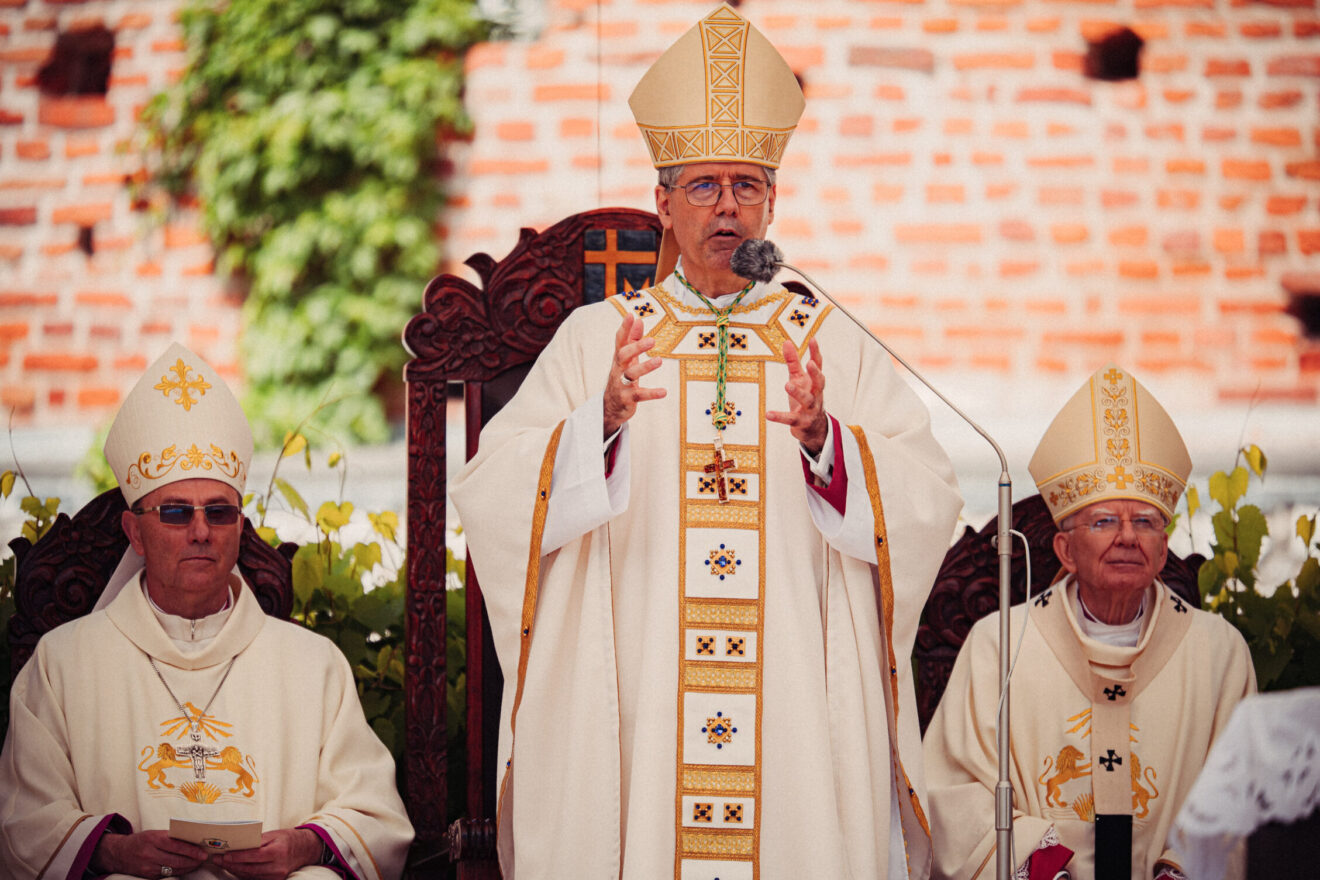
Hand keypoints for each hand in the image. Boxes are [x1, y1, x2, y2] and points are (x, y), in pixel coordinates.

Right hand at [90, 830, 208, 877]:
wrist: (118, 853)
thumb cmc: (141, 840)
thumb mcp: (154, 833)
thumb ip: (171, 837)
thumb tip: (192, 840)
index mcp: (153, 839)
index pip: (177, 846)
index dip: (192, 850)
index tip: (203, 853)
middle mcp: (150, 853)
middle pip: (177, 860)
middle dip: (193, 860)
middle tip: (203, 859)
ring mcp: (148, 866)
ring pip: (173, 869)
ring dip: (188, 867)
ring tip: (197, 863)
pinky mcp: (147, 876)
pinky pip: (166, 875)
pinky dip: (178, 872)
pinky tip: (185, 868)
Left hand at [211, 827, 322, 878]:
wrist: (304, 849)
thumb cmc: (287, 839)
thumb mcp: (273, 834)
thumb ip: (256, 840)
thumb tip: (237, 844)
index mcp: (278, 851)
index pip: (254, 856)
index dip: (238, 856)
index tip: (224, 855)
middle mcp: (277, 866)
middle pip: (249, 868)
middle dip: (231, 864)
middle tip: (217, 859)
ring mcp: (276, 876)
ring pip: (250, 875)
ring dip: (234, 870)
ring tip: (223, 863)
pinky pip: (255, 878)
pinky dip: (243, 874)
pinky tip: (234, 868)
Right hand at [603, 313, 665, 437]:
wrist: (610, 408)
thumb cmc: (622, 378)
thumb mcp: (627, 359)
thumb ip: (632, 339)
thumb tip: (638, 319)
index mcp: (619, 358)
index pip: (620, 341)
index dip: (624, 328)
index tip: (631, 315)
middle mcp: (618, 370)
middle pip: (623, 356)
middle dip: (636, 347)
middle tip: (652, 340)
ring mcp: (622, 384)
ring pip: (631, 374)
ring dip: (645, 367)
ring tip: (659, 360)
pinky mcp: (628, 399)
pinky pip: (639, 395)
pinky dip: (651, 394)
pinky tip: (664, 392)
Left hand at [767, 338, 827, 454]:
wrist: (814, 429)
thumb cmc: (806, 399)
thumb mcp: (798, 380)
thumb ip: (793, 362)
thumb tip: (786, 342)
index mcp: (814, 383)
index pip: (818, 366)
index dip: (816, 353)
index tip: (813, 340)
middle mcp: (815, 395)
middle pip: (819, 383)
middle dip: (815, 373)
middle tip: (809, 364)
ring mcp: (810, 409)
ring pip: (807, 400)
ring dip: (798, 393)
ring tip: (787, 385)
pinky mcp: (800, 422)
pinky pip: (790, 419)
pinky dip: (780, 417)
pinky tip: (769, 414)